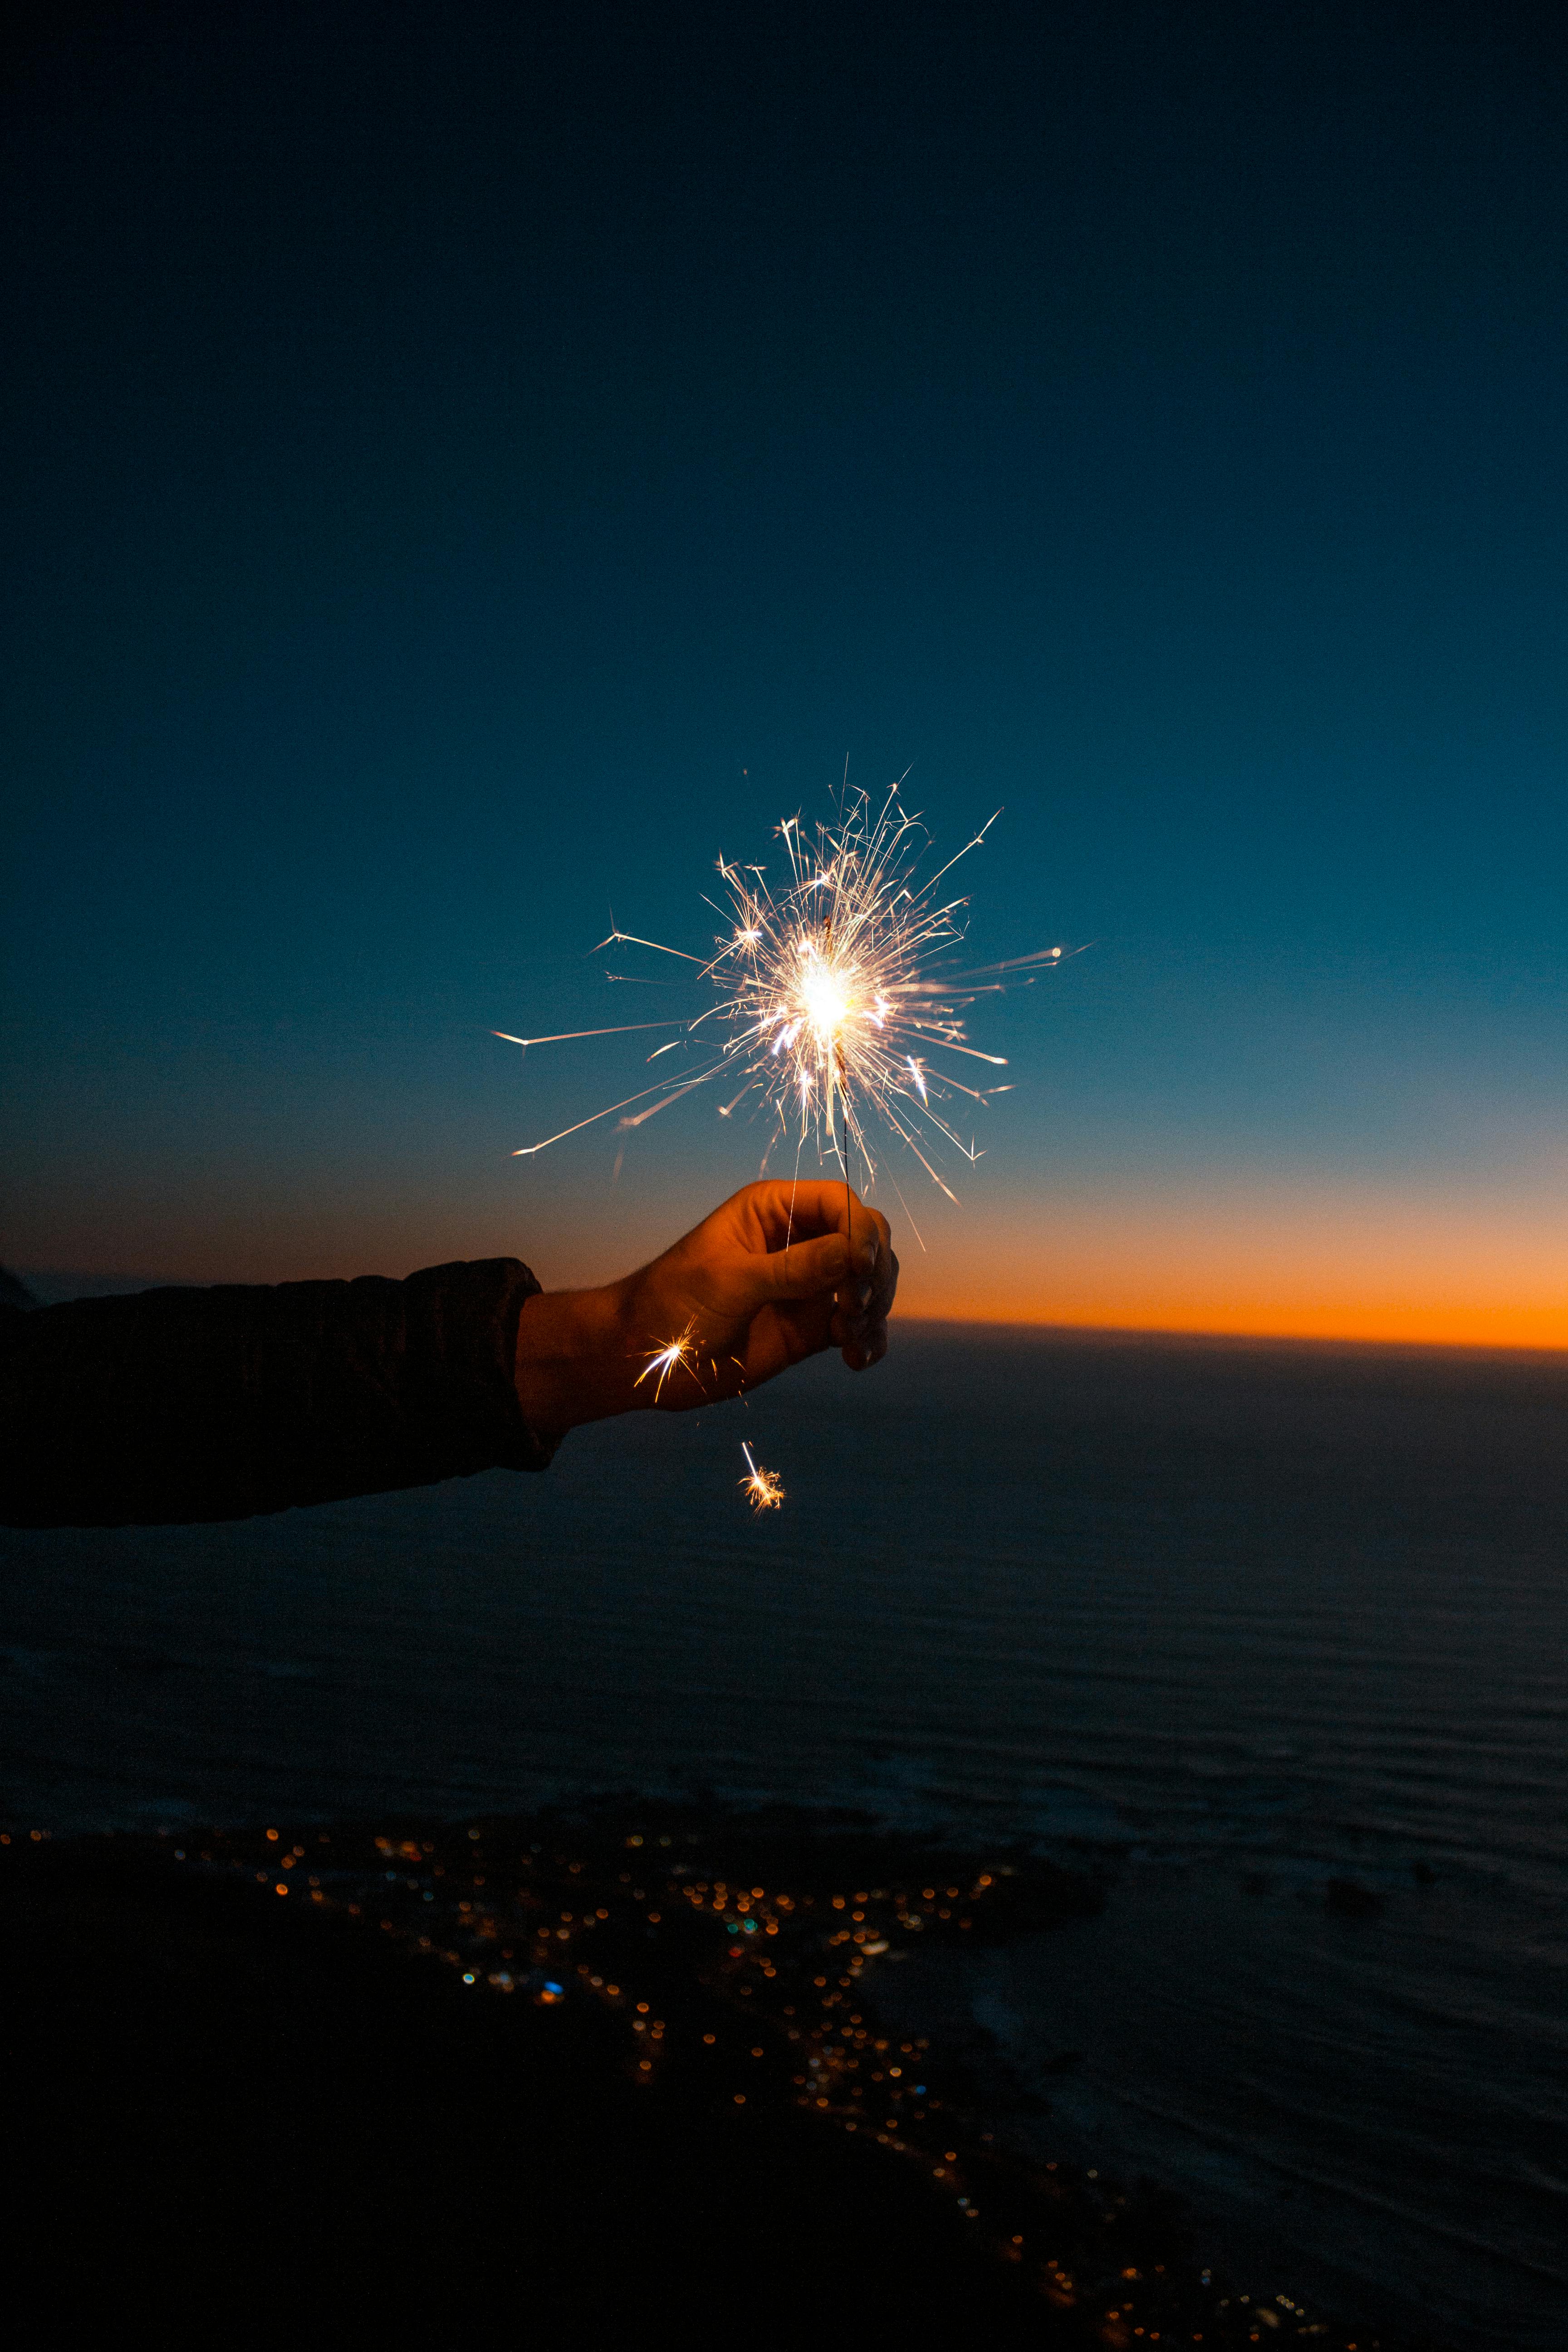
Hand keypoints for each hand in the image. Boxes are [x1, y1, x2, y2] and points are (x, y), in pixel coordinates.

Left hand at [514, 1180, 897, 1441]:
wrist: (643, 1360)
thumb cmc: (672, 1303)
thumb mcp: (733, 1280)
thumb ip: (796, 1267)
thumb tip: (858, 1253)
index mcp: (774, 1210)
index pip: (841, 1204)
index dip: (861, 1232)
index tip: (861, 1270)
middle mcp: (798, 1242)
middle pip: (866, 1241)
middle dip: (873, 1273)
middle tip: (853, 1308)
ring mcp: (807, 1286)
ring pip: (870, 1284)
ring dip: (875, 1309)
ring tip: (851, 1338)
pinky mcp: (810, 1328)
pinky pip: (858, 1327)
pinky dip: (869, 1339)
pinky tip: (857, 1359)